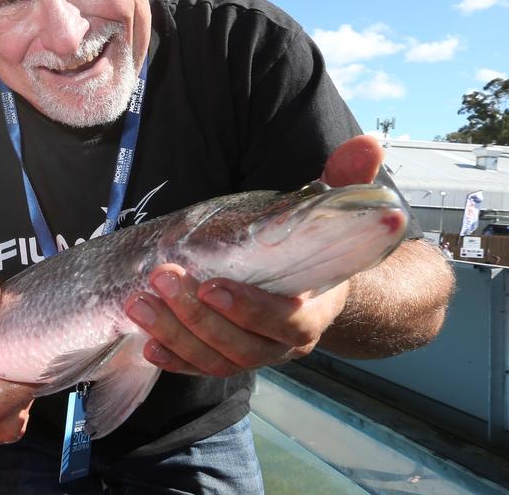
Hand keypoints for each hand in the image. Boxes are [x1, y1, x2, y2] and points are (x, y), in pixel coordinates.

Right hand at [0, 275, 37, 454]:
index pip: (38, 373)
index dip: (36, 351)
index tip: (29, 336)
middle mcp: (10, 423)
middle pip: (34, 382)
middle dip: (21, 362)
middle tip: (4, 349)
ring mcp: (8, 432)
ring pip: (27, 394)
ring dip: (15, 377)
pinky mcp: (5, 436)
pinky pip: (18, 406)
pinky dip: (9, 392)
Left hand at [123, 135, 379, 375]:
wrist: (313, 284)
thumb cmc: (316, 242)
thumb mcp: (332, 209)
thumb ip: (347, 180)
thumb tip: (369, 141)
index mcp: (314, 311)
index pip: (286, 322)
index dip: (249, 309)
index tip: (211, 285)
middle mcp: (285, 343)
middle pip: (241, 345)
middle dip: (196, 316)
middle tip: (161, 277)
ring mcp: (255, 354)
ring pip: (215, 359)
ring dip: (174, 334)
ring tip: (138, 302)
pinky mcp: (226, 358)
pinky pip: (198, 367)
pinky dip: (173, 358)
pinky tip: (145, 342)